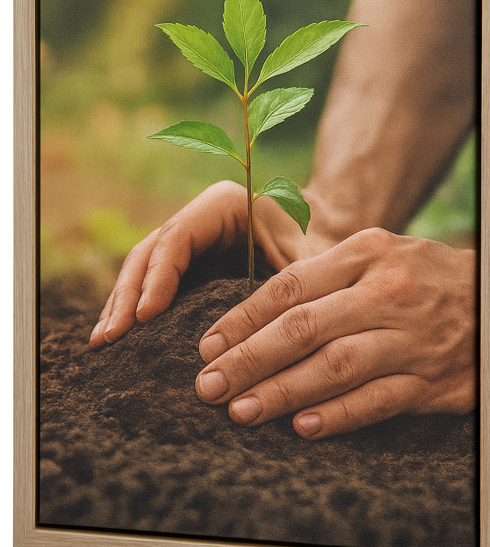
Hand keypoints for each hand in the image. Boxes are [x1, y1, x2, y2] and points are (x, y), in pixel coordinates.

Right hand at [89, 180, 337, 347]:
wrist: (329, 231)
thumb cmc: (325, 242)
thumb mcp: (313, 260)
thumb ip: (290, 287)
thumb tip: (261, 338)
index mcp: (224, 203)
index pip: (178, 236)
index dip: (158, 276)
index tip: (145, 317)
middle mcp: (200, 217)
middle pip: (150, 252)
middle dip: (127, 295)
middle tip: (109, 338)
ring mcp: (192, 239)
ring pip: (144, 267)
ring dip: (122, 304)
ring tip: (103, 343)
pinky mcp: (191, 263)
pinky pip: (155, 282)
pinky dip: (136, 309)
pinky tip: (120, 337)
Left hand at [195, 228, 477, 438]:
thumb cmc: (420, 275)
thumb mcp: (376, 253)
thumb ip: (323, 275)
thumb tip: (254, 313)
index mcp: (365, 254)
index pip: (289, 288)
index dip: (242, 319)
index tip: (207, 346)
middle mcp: (385, 293)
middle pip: (304, 328)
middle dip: (249, 359)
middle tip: (209, 385)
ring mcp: (409, 339)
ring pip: (335, 367)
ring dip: (283, 391)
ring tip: (242, 410)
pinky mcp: (432, 381)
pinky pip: (378, 400)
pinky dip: (338, 416)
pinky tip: (302, 427)